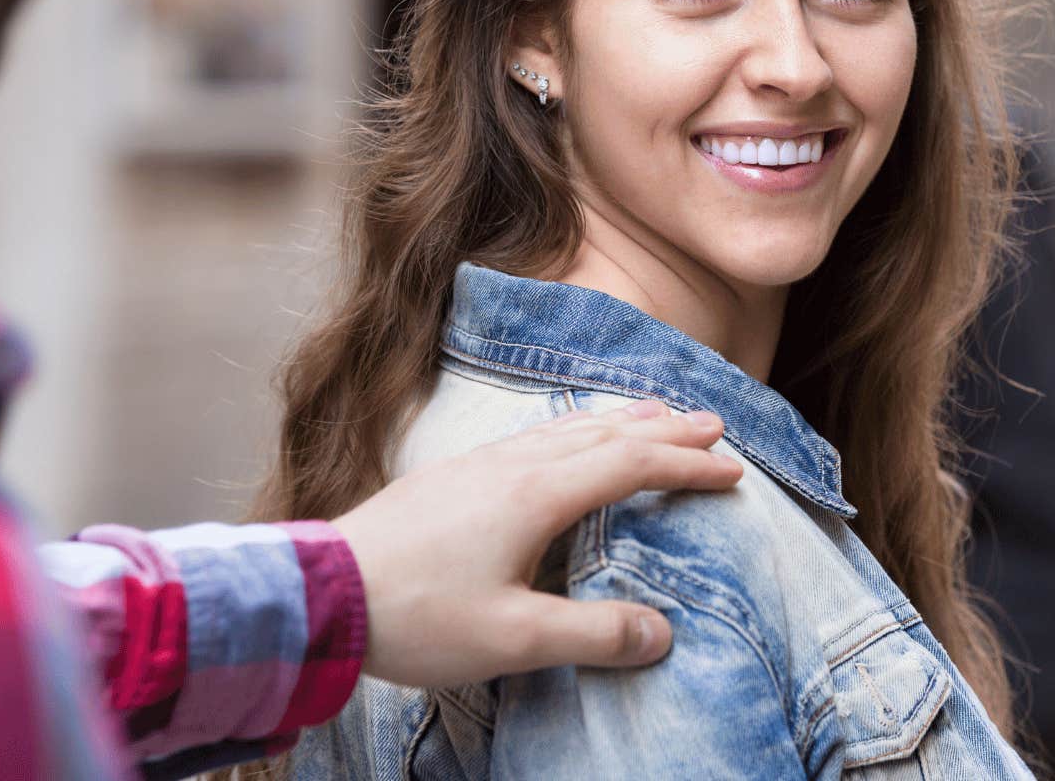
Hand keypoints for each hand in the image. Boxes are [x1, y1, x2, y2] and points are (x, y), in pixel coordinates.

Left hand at [331, 400, 741, 686]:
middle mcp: (511, 465)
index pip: (630, 465)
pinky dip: (574, 430)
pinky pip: (532, 436)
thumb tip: (663, 633)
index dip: (686, 466)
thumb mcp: (512, 639)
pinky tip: (564, 440)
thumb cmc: (416, 615)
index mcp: (536, 495)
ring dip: (618, 420)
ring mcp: (477, 465)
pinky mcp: (451, 477)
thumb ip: (593, 635)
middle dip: (663, 429)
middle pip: (604, 433)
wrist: (322, 592)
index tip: (732, 471)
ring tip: (653, 415)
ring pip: (566, 428)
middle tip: (712, 424)